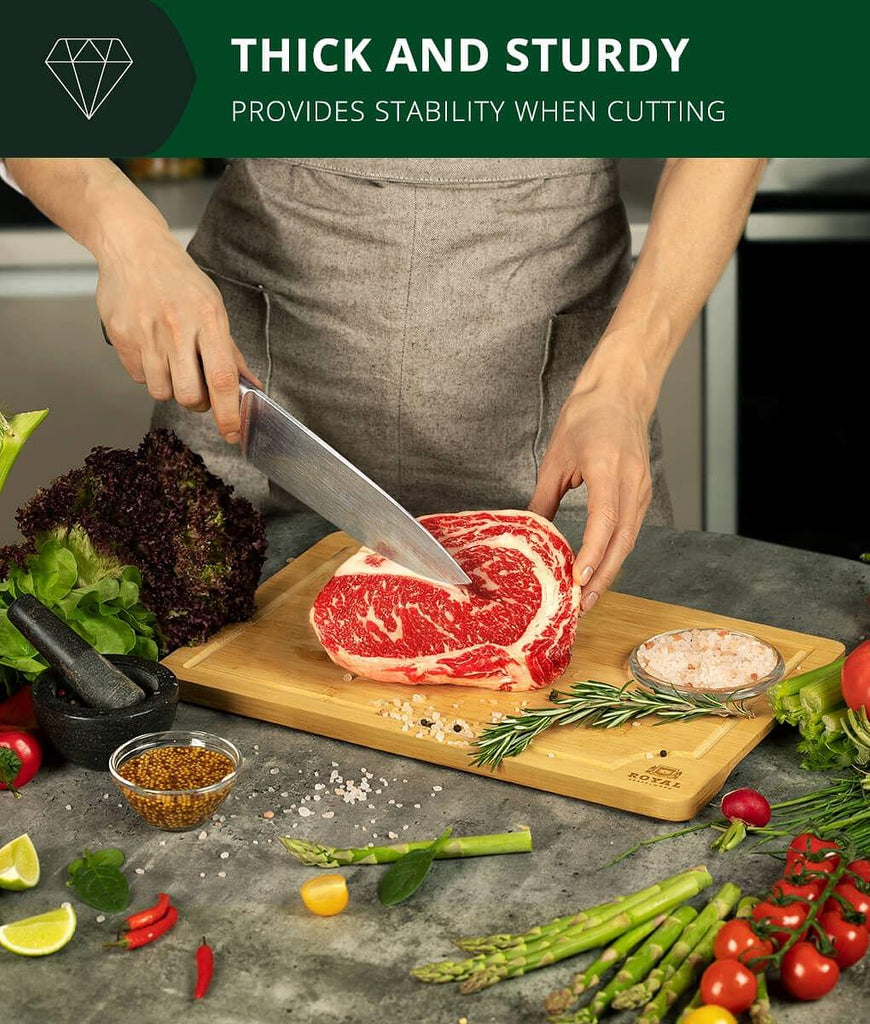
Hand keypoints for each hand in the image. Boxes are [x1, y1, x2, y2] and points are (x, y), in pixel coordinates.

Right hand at [96, 225, 257, 442]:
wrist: (133, 248)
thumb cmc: (179, 280)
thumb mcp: (214, 307)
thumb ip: (231, 352)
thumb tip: (252, 388)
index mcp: (208, 319)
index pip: (222, 379)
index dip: (229, 412)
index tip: (233, 433)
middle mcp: (177, 328)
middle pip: (189, 395)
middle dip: (197, 403)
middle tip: (198, 389)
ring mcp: (146, 333)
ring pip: (162, 391)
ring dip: (171, 387)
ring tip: (172, 362)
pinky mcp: (121, 337)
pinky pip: (139, 378)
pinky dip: (149, 374)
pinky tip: (152, 350)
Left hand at [528, 372, 652, 611]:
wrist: (621, 392)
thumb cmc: (586, 417)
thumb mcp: (556, 457)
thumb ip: (544, 498)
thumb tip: (533, 534)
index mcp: (608, 468)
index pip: (605, 520)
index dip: (592, 553)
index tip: (577, 578)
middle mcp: (631, 481)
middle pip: (622, 540)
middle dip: (602, 577)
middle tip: (581, 605)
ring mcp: (642, 488)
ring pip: (629, 539)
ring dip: (609, 571)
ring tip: (587, 596)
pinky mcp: (643, 492)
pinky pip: (630, 529)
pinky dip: (615, 553)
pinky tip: (599, 569)